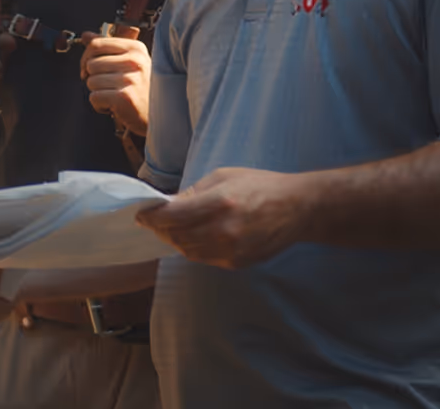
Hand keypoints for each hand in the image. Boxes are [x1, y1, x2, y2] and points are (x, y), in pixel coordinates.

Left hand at [80, 32, 150, 136]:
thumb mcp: (131, 62)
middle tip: (110, 86)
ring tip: (115, 96)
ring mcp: (130, 79)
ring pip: (91, 82)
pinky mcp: (124, 97)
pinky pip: (94, 97)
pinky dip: (100, 105)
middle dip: (94, 78)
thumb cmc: (145, 89)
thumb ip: (108, 47)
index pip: (96, 43)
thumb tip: (86, 35)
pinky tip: (114, 106)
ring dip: (98, 92)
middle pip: (91, 64)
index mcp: (135, 48)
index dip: (86, 57)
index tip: (89, 68)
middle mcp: (134, 60)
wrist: (164, 115)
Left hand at [136, 167, 313, 268]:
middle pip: (177, 237)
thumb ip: (194, 192)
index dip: (153, 217)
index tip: (142, 214)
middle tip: (153, 221)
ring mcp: (232, 250)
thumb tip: (168, 204)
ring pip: (188, 252)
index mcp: (220, 202)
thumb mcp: (224, 176)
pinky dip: (193, 249)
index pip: (174, 216)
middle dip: (161, 230)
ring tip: (169, 230)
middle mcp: (224, 230)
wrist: (297, 208)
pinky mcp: (238, 263)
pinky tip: (192, 237)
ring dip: (174, 241)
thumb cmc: (260, 185)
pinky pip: (205, 259)